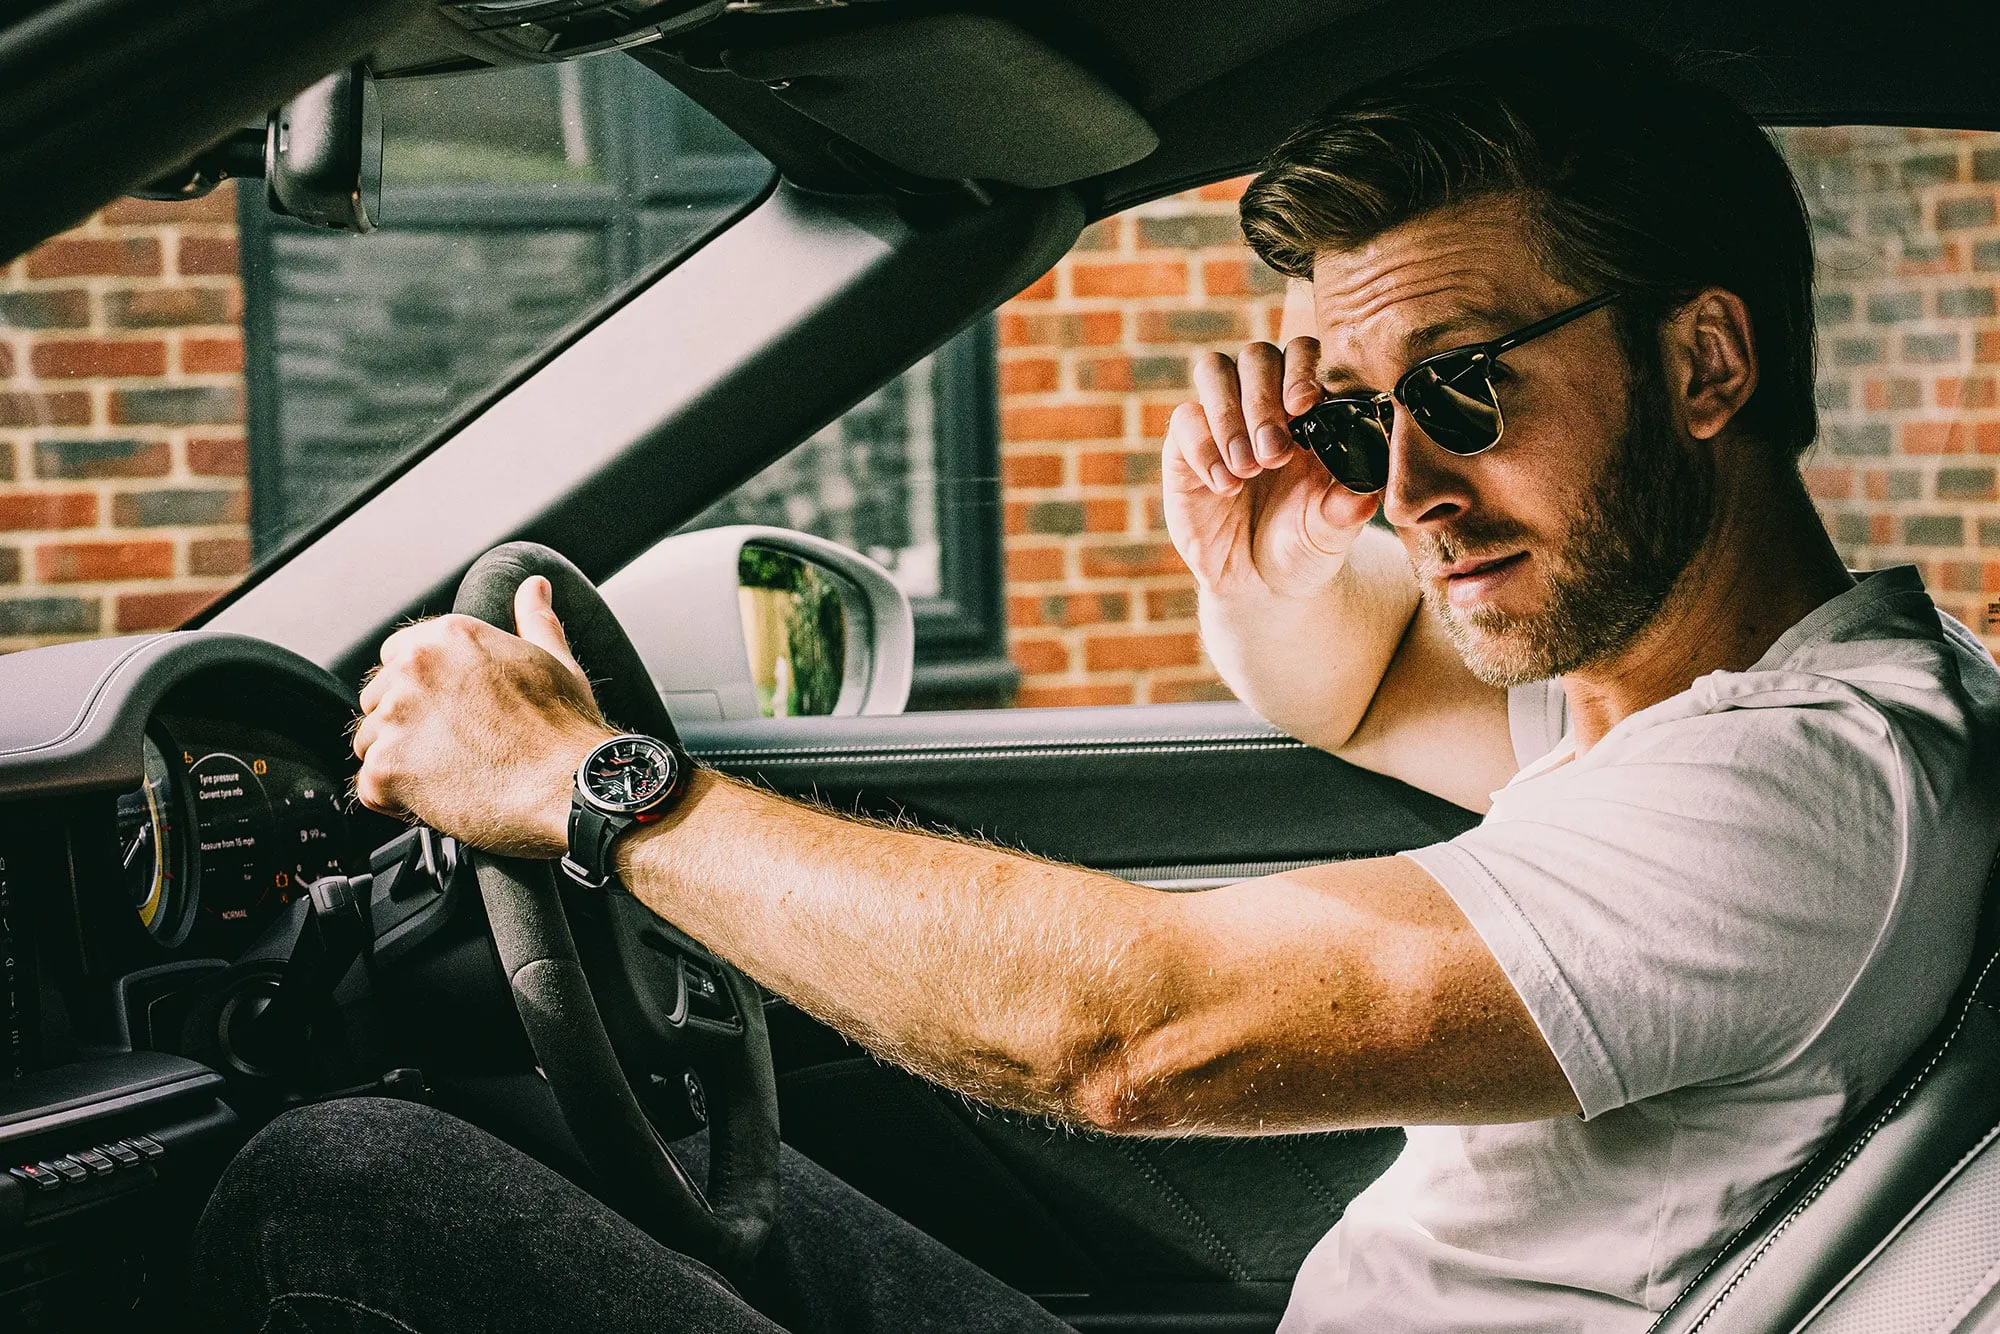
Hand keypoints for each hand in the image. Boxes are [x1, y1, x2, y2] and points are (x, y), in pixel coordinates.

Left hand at [353, 576, 613, 857]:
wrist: (571, 788)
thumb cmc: (566, 731)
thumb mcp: (554, 661)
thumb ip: (535, 620)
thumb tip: (535, 588)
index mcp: (450, 638)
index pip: (397, 655)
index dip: (422, 689)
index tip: (448, 712)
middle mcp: (416, 669)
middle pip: (377, 700)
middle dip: (406, 726)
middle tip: (455, 750)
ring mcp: (398, 719)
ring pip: (371, 744)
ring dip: (400, 763)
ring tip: (450, 777)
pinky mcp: (388, 768)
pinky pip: (370, 788)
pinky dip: (397, 801)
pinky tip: (437, 800)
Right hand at [1162, 338, 1379, 598]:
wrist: (1258, 582)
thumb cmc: (1304, 544)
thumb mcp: (1330, 532)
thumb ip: (1346, 511)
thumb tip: (1365, 495)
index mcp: (1308, 408)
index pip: (1304, 355)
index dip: (1302, 369)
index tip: (1305, 404)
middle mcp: (1263, 403)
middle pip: (1257, 356)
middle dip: (1264, 399)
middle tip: (1274, 453)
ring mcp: (1221, 421)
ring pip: (1214, 370)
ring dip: (1230, 413)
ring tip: (1248, 468)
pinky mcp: (1184, 447)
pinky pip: (1186, 419)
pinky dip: (1204, 447)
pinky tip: (1224, 485)